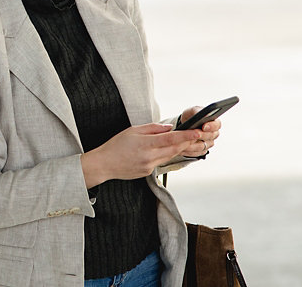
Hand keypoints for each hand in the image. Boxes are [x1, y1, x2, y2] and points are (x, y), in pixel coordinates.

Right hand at [81, 123, 199, 187]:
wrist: (104, 164)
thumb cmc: (116, 145)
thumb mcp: (132, 130)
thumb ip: (152, 128)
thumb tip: (168, 128)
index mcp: (145, 144)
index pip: (171, 139)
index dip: (186, 136)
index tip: (197, 132)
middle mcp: (150, 157)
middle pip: (174, 149)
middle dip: (187, 142)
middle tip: (197, 135)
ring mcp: (150, 166)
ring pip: (170, 156)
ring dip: (179, 148)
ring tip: (187, 141)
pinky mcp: (148, 172)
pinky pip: (161, 162)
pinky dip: (167, 155)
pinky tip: (167, 149)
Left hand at [178, 106, 221, 157]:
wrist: (184, 125)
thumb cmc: (190, 116)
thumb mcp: (192, 111)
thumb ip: (197, 111)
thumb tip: (202, 114)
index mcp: (214, 122)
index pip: (217, 125)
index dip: (211, 126)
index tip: (204, 126)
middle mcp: (213, 133)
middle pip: (211, 136)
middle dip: (202, 135)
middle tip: (195, 134)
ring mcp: (208, 143)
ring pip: (204, 146)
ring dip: (194, 144)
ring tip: (185, 142)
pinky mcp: (202, 150)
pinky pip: (198, 153)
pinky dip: (190, 151)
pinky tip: (182, 148)